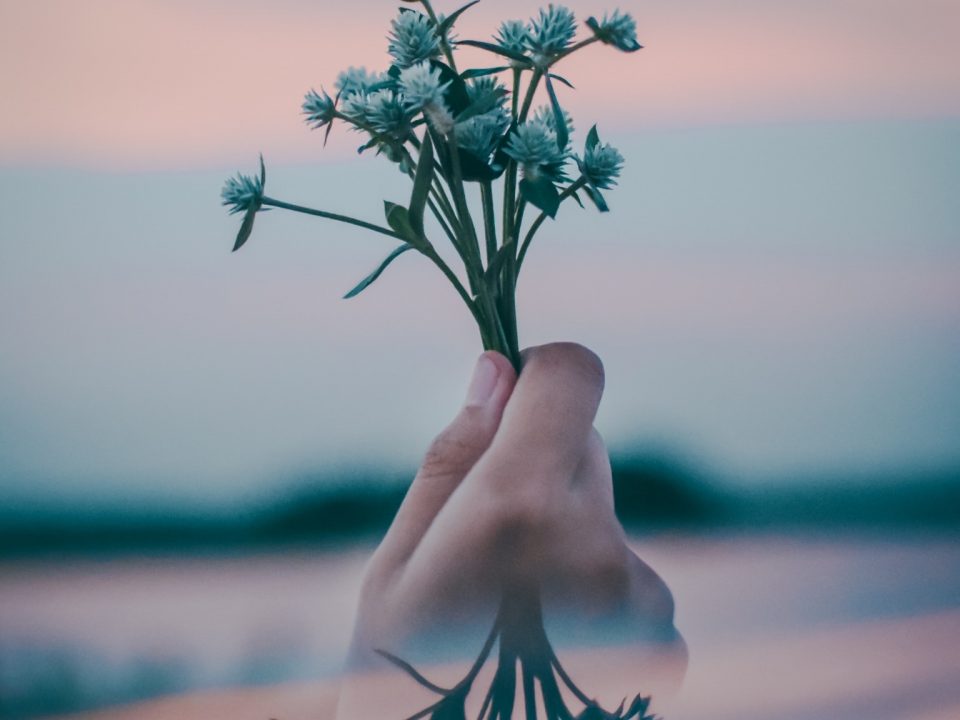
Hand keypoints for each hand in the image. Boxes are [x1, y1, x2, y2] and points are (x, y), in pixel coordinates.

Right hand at [337, 344, 685, 715]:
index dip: (543, 373)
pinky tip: (552, 656)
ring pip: (605, 522)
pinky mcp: (667, 647)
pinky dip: (594, 597)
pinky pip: (627, 580)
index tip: (515, 398)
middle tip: (486, 544)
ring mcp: (646, 604)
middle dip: (542, 470)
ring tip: (512, 623)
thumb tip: (495, 369)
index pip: (574, 377)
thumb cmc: (404, 694)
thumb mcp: (395, 572)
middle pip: (588, 449)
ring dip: (568, 542)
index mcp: (523, 511)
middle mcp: (603, 548)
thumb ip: (453, 459)